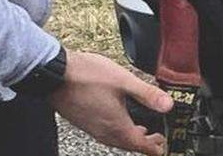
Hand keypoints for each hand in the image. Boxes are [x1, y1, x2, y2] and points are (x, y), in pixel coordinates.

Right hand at [48, 50, 173, 155]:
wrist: (54, 75)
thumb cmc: (86, 76)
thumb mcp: (123, 81)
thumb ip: (147, 94)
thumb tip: (168, 105)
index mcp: (118, 127)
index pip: (142, 147)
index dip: (157, 147)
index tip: (164, 145)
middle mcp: (105, 133)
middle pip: (130, 146)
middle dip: (145, 143)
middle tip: (157, 138)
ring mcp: (93, 129)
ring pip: (117, 140)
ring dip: (131, 137)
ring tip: (141, 130)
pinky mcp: (84, 122)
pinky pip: (106, 133)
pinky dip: (118, 131)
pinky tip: (118, 119)